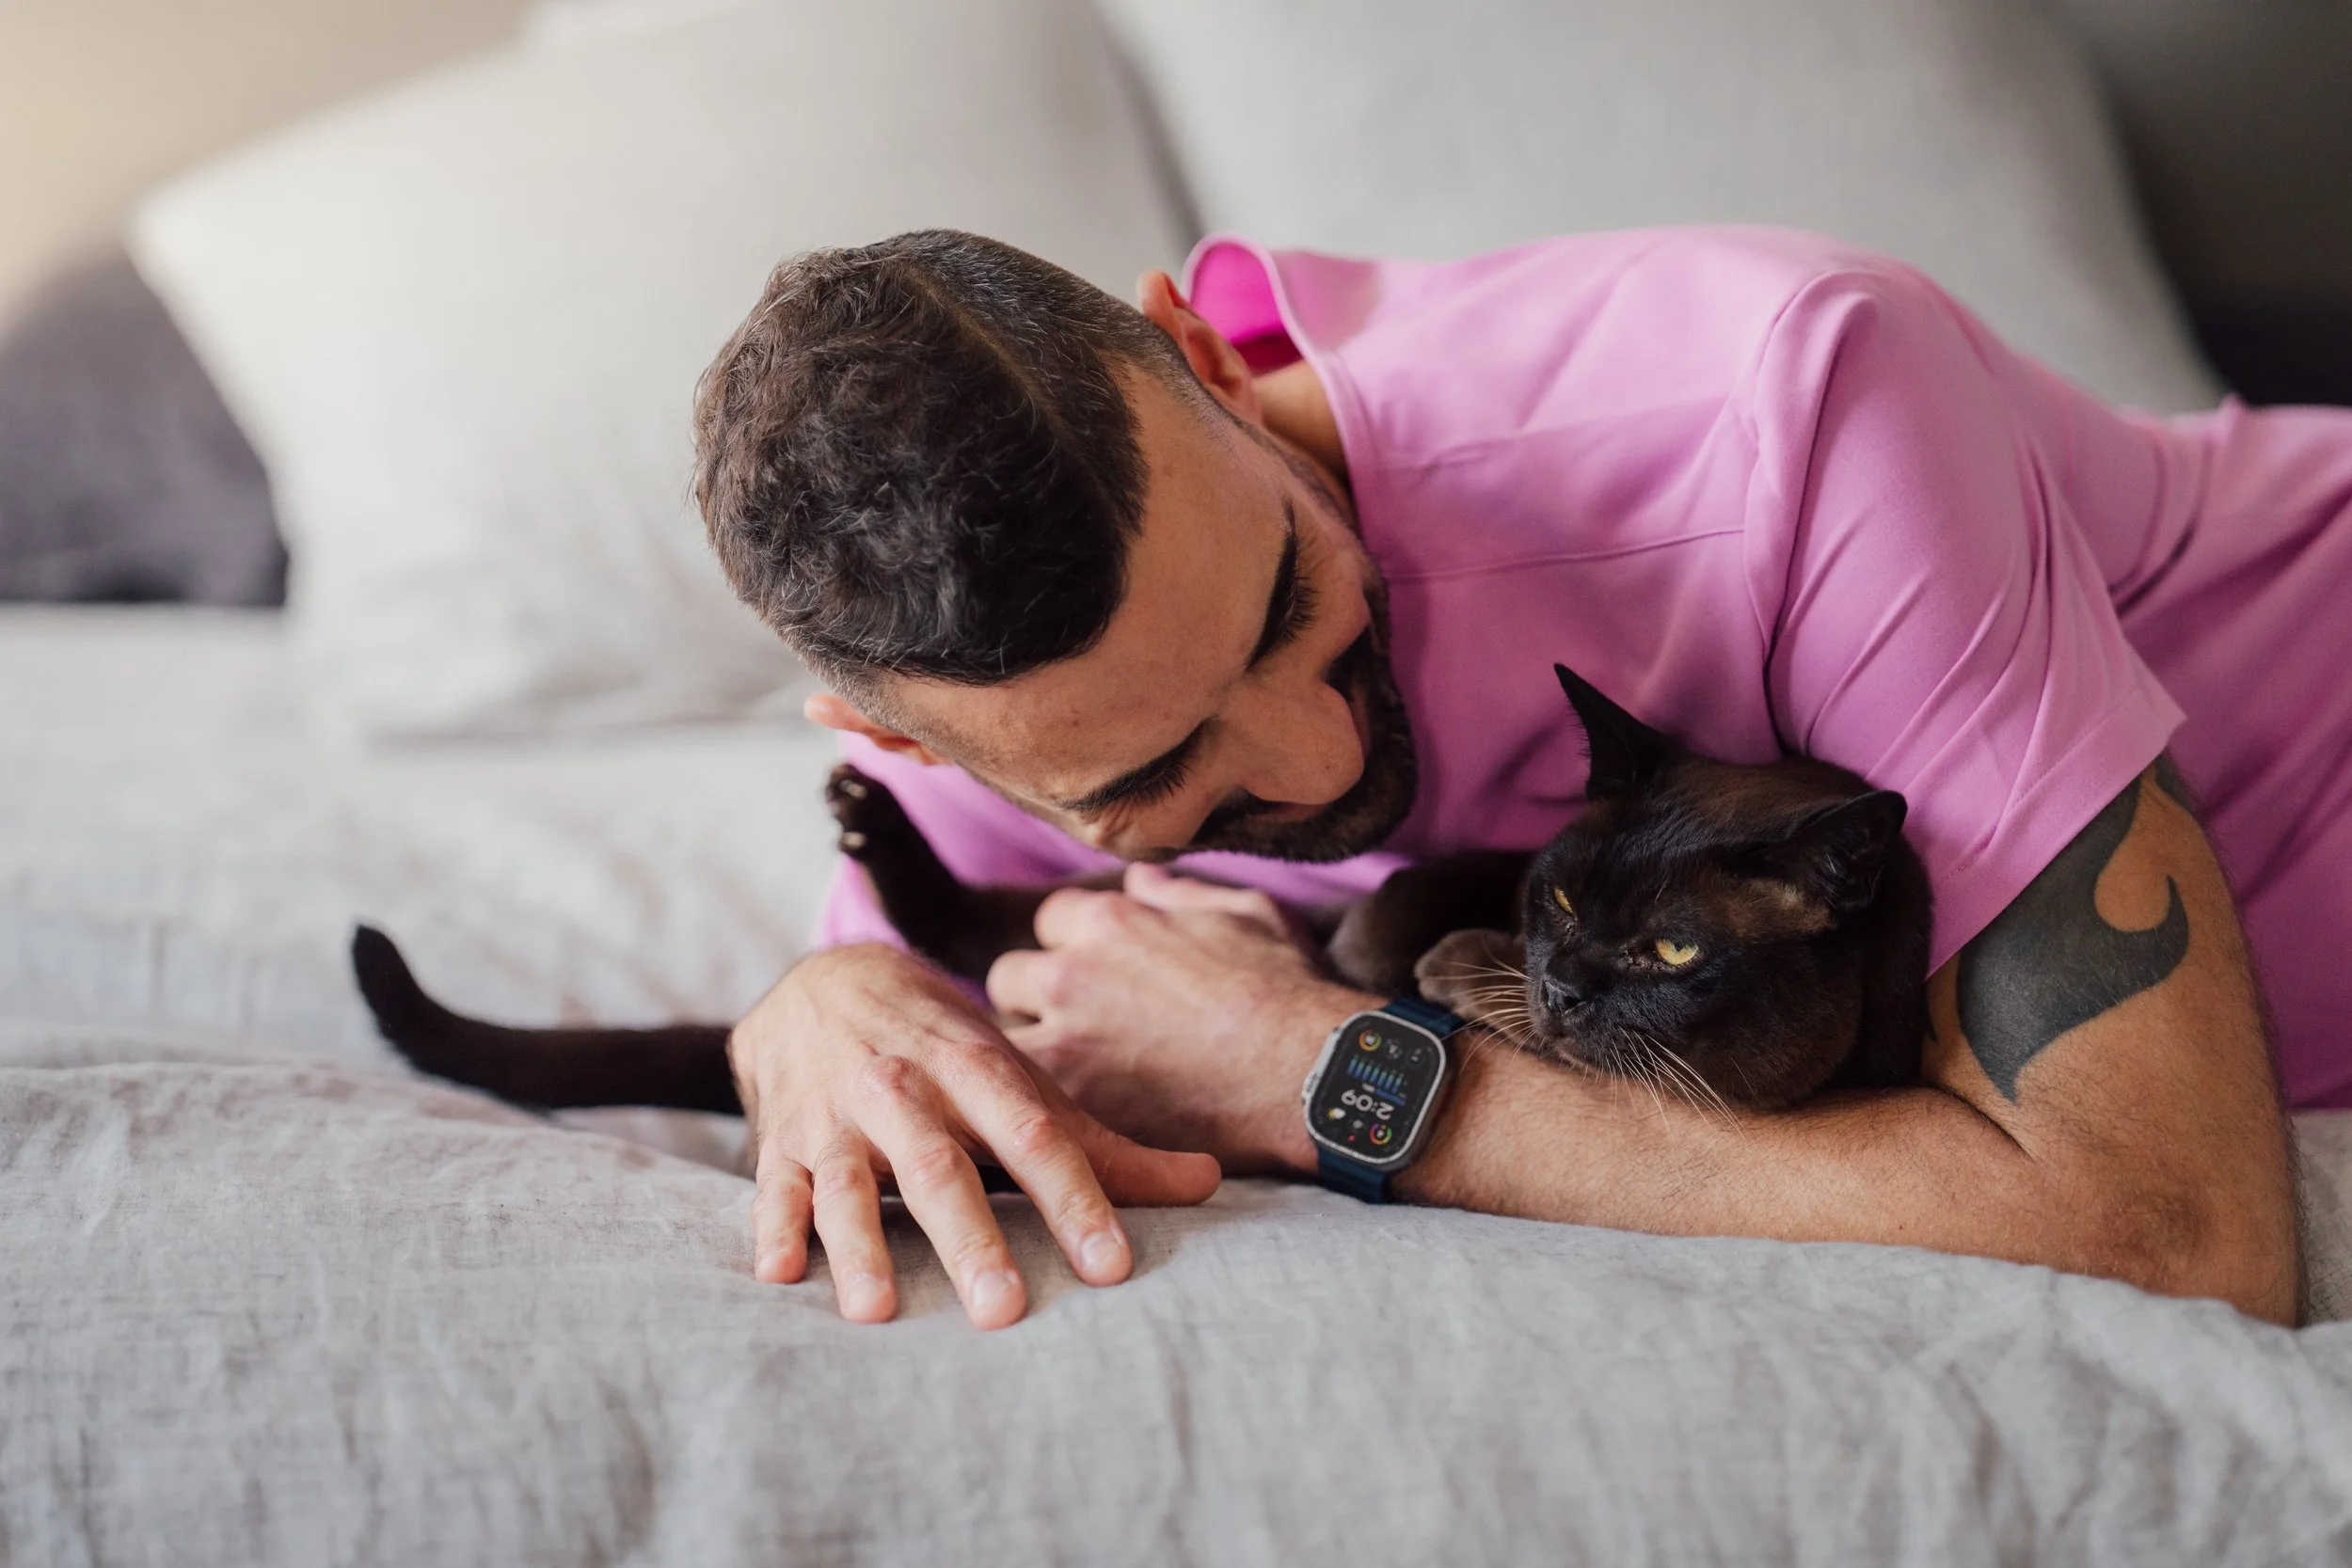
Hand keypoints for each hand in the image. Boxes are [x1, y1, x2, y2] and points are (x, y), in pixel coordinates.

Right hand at [729, 942, 1220, 1329]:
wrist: (825, 979)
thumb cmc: (944, 1047)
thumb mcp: (1020, 1077)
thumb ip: (1105, 1145)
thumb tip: (1209, 1184)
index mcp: (974, 1071)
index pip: (1034, 1137)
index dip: (1075, 1199)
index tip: (1111, 1264)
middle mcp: (904, 1091)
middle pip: (942, 1170)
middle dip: (971, 1239)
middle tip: (1003, 1309)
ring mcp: (838, 1118)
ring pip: (850, 1185)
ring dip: (861, 1246)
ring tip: (877, 1310)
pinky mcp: (784, 1142)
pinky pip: (774, 1187)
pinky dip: (774, 1228)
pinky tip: (780, 1272)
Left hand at [987, 864, 1376, 1173]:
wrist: (1307, 1073)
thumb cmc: (1288, 991)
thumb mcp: (1246, 913)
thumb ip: (1179, 894)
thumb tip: (1141, 879)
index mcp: (1110, 918)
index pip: (1053, 920)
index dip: (1073, 947)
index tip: (1097, 977)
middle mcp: (1072, 970)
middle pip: (1010, 976)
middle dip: (1036, 999)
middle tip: (1074, 1032)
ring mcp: (1063, 1038)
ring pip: (1001, 1039)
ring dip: (1025, 1053)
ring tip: (1062, 1079)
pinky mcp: (1070, 1103)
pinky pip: (1019, 1098)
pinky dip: (1030, 1106)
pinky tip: (1055, 1117)